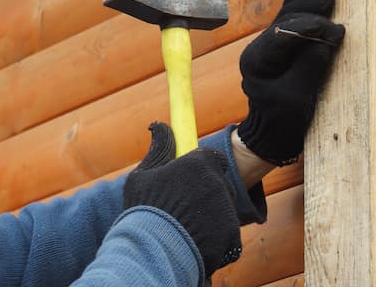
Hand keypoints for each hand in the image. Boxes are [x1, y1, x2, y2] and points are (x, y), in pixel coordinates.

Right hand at [124, 122, 242, 277]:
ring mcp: (227, 212)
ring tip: (184, 229)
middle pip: (221, 186)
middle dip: (208, 195)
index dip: (204, 169)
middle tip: (184, 209)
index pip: (214, 159)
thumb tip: (159, 124)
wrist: (152, 252)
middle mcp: (218, 184)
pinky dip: (216, 241)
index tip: (192, 179)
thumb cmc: (143, 210)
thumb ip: (159, 148)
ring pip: (223, 212)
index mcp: (199, 164)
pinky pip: (227, 237)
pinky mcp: (232, 239)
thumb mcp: (143, 175)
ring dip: (210, 218)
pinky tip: (193, 244)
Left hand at [236, 0, 344, 164]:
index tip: (336, 31)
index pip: (283, 34)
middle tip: (332, 0)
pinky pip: (290, 19)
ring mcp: (268, 46)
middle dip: (309, 10)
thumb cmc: (283, 121)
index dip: (310, 28)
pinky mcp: (279, 47)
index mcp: (256, 60)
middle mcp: (258, 48)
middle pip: (285, 20)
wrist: (273, 136)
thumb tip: (328, 38)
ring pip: (288, 16)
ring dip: (308, 3)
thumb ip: (310, 66)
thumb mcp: (297, 98)